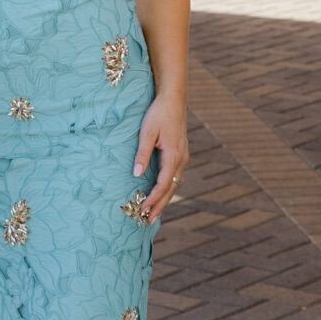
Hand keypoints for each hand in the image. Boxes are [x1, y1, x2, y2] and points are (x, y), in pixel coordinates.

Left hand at [133, 93, 187, 224]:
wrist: (173, 99)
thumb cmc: (158, 113)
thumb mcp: (147, 133)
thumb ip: (142, 154)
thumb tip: (137, 174)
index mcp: (174, 156)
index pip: (163, 184)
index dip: (153, 199)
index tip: (143, 209)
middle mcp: (182, 159)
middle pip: (171, 189)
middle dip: (160, 205)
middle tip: (149, 221)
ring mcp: (183, 156)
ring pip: (174, 183)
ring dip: (164, 198)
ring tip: (154, 213)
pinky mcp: (181, 153)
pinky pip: (175, 176)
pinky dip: (168, 187)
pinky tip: (162, 193)